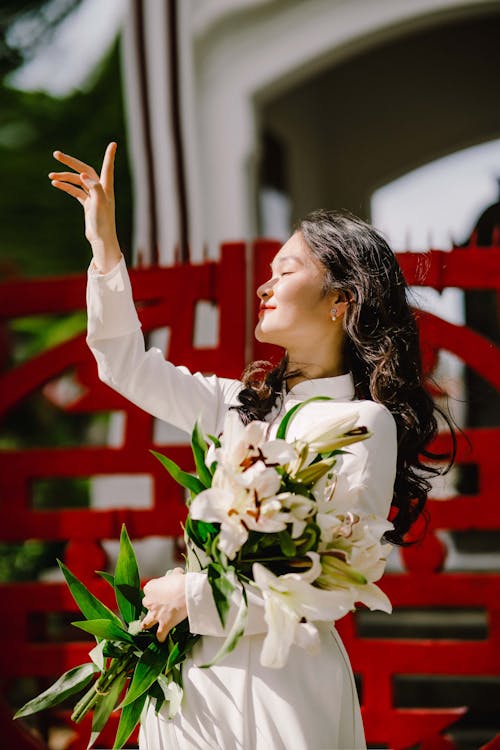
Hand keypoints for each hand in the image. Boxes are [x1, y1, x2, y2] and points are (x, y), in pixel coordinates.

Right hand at [49, 142, 120, 272]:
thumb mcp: (99, 203)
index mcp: (106, 187)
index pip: (107, 167)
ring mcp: (93, 196)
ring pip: (77, 181)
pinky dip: (66, 187)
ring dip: (64, 177)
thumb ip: (94, 187)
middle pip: (84, 170)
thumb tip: (83, 175)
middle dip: (70, 162)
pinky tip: (55, 184)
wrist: (101, 239)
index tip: (113, 144)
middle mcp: (100, 189)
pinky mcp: (87, 204)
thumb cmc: (103, 222)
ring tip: (50, 176)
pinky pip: (75, 191)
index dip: (109, 156)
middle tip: (56, 154)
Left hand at [141, 568, 187, 642]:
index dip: (156, 592)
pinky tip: (162, 639)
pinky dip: (161, 637)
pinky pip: (160, 634)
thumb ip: (173, 575)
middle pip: (146, 604)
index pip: (149, 590)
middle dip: (152, 606)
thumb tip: (177, 574)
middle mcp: (149, 601)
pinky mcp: (163, 624)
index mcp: (150, 588)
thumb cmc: (182, 581)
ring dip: (147, 624)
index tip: (162, 593)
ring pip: (146, 622)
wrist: (187, 592)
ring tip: (149, 626)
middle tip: (160, 606)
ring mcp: (155, 614)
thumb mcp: (176, 573)